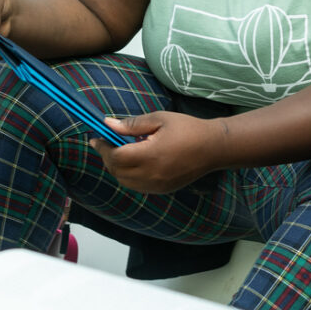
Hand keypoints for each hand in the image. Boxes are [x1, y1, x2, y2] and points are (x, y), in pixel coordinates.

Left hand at [92, 111, 224, 192]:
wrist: (214, 148)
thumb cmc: (188, 128)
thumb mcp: (160, 119)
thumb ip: (132, 124)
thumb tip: (108, 124)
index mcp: (150, 155)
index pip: (116, 157)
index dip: (103, 147)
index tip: (96, 137)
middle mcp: (152, 174)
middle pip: (117, 171)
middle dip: (107, 157)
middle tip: (105, 142)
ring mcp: (157, 185)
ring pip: (124, 181)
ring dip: (117, 168)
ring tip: (120, 151)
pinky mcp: (162, 190)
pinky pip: (137, 186)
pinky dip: (128, 176)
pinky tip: (134, 161)